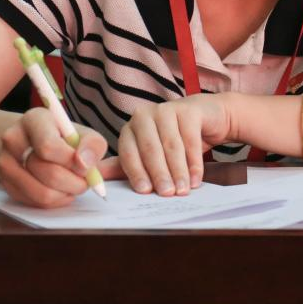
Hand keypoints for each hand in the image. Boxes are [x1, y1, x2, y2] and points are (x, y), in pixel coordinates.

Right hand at [0, 108, 109, 207]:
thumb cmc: (65, 139)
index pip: (48, 147)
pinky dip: (54, 201)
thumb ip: (92, 145)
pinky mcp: (6, 183)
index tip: (86, 167)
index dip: (72, 162)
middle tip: (84, 181)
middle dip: (74, 183)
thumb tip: (84, 165)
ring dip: (65, 194)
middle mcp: (13, 139)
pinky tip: (60, 190)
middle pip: (48, 173)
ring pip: (42, 193)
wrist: (38, 143)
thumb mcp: (84, 134)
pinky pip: (35, 203)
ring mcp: (5, 163)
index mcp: (34, 120)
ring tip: (73, 185)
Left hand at [117, 94, 234, 196]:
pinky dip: (194, 162)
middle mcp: (144, 116)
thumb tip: (96, 178)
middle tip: (166, 194)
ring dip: (178, 171)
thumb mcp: (148, 155)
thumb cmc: (173, 140)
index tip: (145, 192)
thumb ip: (126, 167)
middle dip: (159, 174)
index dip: (136, 173)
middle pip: (150, 149)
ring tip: (183, 190)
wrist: (205, 118)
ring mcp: (166, 109)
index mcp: (130, 129)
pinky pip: (190, 139)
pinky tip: (195, 178)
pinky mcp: (188, 110)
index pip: (128, 153)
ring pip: (171, 146)